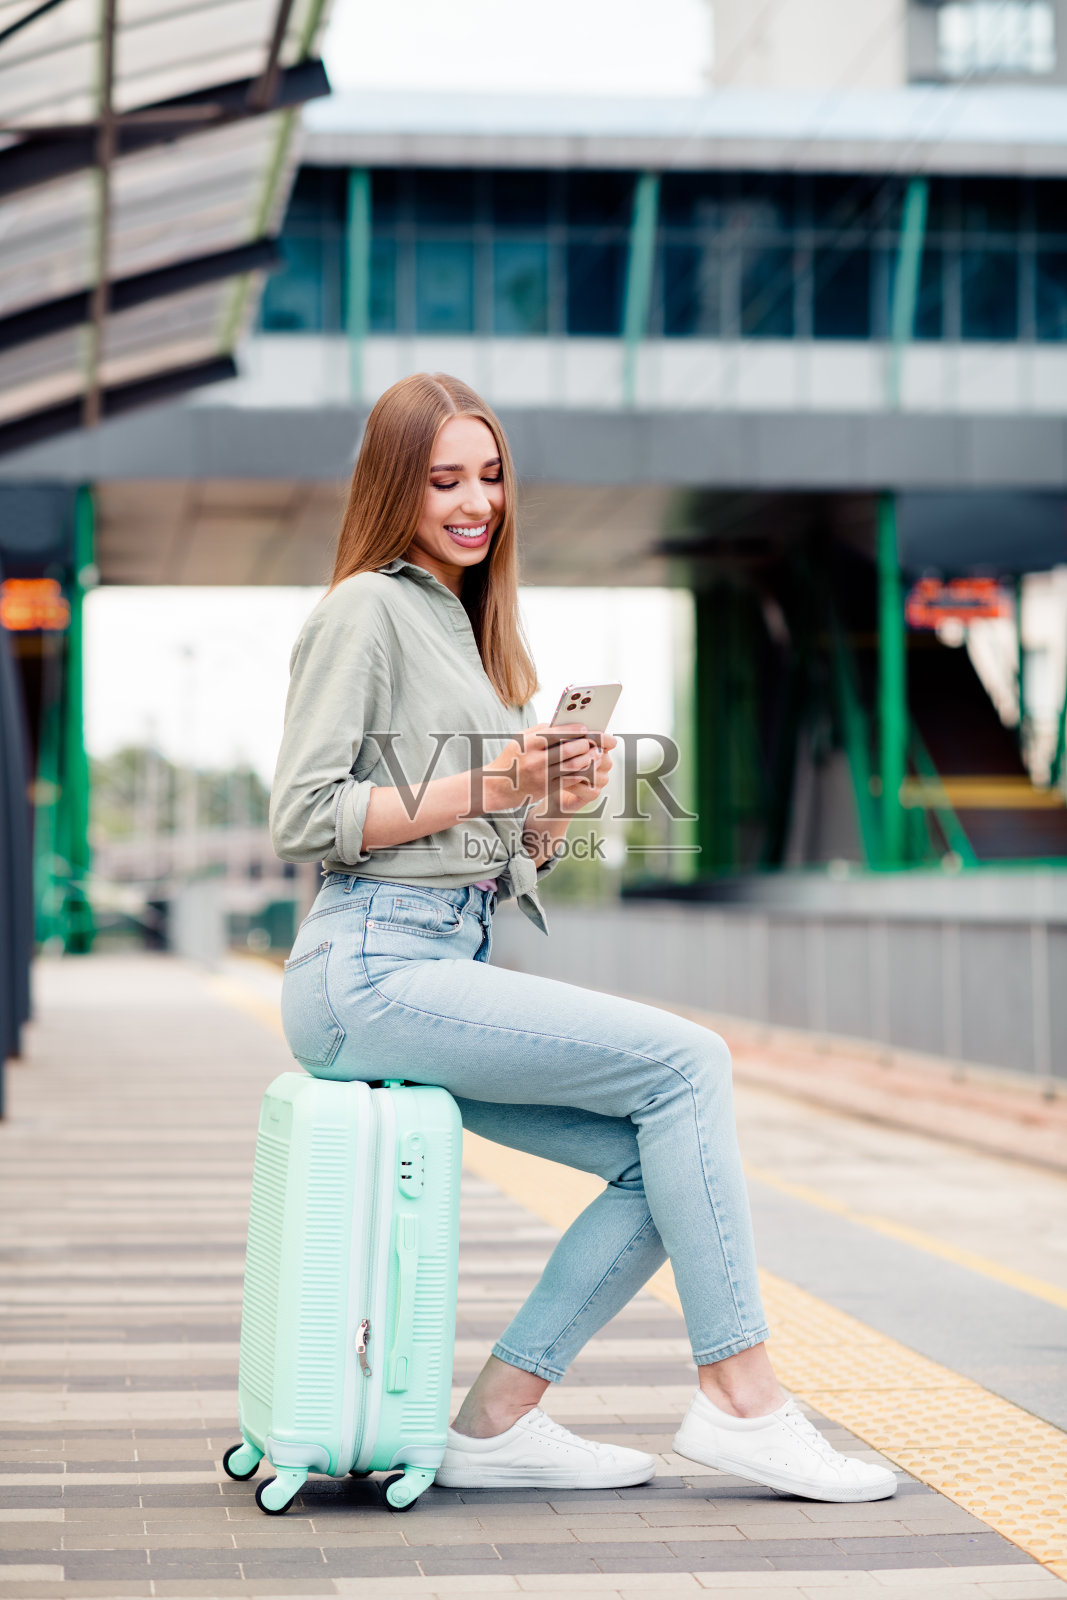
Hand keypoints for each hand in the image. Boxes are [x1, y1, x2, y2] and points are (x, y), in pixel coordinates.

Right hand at [481, 723, 609, 813]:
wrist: (496, 787)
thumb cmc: (511, 759)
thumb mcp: (520, 740)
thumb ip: (540, 730)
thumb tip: (564, 725)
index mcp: (528, 743)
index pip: (556, 733)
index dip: (574, 730)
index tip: (586, 728)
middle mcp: (535, 759)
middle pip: (569, 749)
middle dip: (586, 744)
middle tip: (597, 741)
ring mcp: (541, 776)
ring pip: (573, 765)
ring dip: (589, 759)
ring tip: (597, 754)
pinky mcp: (547, 789)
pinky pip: (570, 779)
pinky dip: (583, 773)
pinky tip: (589, 768)